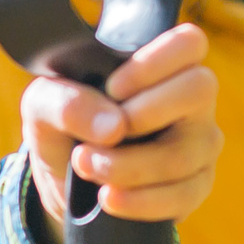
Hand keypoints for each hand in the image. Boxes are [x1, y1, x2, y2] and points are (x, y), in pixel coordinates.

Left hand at [20, 22, 219, 236]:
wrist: (65, 182)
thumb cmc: (63, 126)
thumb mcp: (43, 106)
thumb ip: (65, 101)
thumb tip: (112, 128)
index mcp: (162, 65)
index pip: (189, 43)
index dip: (154, 63)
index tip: (112, 88)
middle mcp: (191, 99)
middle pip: (199, 89)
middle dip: (144, 115)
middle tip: (103, 134)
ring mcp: (199, 143)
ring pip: (185, 152)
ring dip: (128, 166)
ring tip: (87, 167)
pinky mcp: (195, 186)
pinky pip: (184, 194)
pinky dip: (140, 201)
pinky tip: (109, 198)